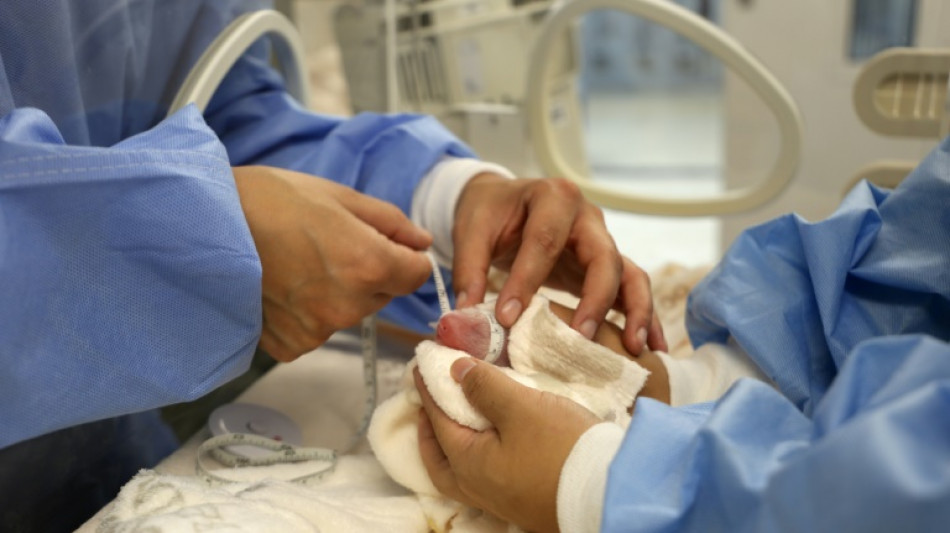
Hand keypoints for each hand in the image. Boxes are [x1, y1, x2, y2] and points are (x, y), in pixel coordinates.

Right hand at [233, 166, 432, 360]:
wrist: (201, 226)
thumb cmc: (268, 201)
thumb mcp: (338, 196)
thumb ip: (390, 223)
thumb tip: (421, 242)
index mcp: (368, 265)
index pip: (417, 275)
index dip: (404, 256)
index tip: (384, 243)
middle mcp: (348, 305)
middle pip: (383, 294)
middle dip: (369, 272)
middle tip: (326, 244)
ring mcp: (318, 330)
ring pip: (350, 311)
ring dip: (338, 292)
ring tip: (299, 262)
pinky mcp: (290, 345)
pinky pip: (317, 329)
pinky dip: (307, 312)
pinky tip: (283, 285)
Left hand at [415, 358, 599, 532]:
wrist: (609, 494)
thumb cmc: (562, 448)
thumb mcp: (521, 407)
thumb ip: (485, 387)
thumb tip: (455, 371)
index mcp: (467, 463)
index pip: (437, 419)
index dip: (428, 389)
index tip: (420, 365)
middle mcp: (477, 488)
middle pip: (439, 459)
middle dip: (430, 429)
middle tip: (429, 403)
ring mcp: (501, 500)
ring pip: (461, 473)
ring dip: (453, 445)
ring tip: (459, 421)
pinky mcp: (523, 501)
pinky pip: (485, 477)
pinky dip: (477, 455)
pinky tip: (494, 443)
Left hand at [452, 173, 666, 353]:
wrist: (504, 201)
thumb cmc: (490, 213)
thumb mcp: (472, 230)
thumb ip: (469, 269)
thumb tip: (468, 314)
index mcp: (552, 198)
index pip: (544, 240)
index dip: (527, 280)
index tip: (507, 319)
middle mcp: (587, 217)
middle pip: (604, 257)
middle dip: (595, 299)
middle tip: (581, 337)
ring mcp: (603, 241)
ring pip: (631, 274)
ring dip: (636, 311)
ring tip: (634, 348)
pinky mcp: (607, 266)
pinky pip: (633, 289)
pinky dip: (645, 317)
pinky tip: (652, 348)